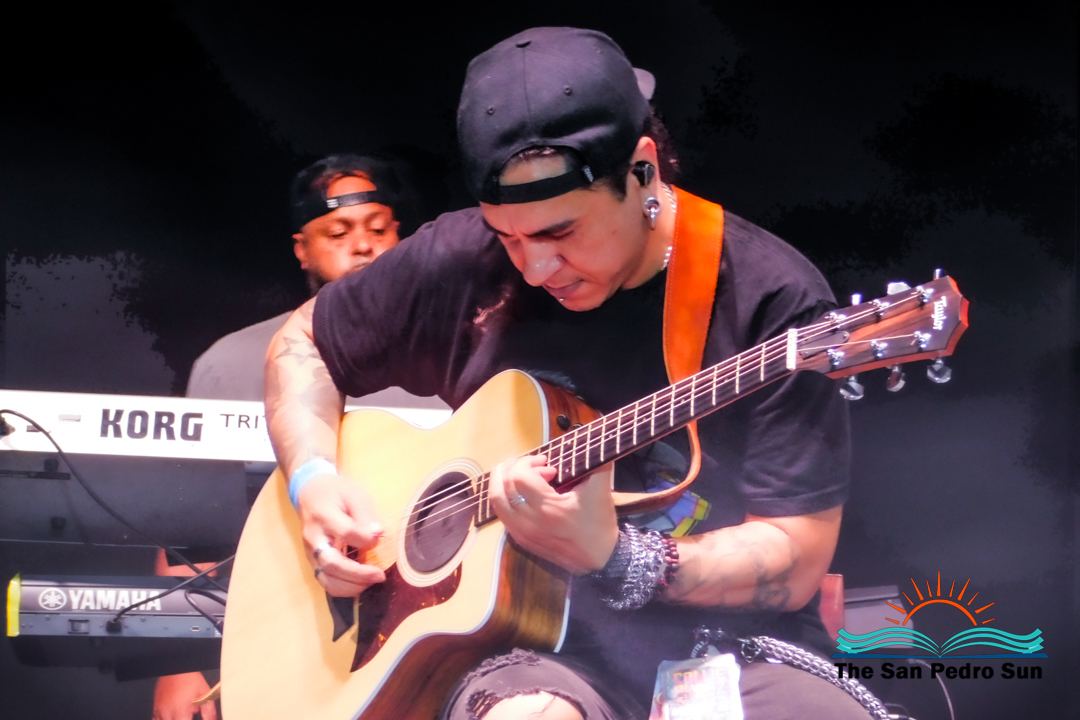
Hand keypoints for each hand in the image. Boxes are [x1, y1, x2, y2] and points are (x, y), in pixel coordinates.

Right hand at [153, 672, 215, 719]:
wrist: (177, 667)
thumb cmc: (190, 678)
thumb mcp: (204, 693)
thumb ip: (208, 709)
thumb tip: (211, 718)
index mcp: (179, 710)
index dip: (190, 719)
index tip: (191, 716)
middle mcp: (167, 711)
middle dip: (183, 718)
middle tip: (187, 713)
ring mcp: (159, 709)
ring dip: (173, 718)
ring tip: (181, 712)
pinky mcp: (155, 706)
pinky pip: (156, 718)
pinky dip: (163, 718)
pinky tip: (172, 713)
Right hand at [298, 473, 386, 596]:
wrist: (311, 494)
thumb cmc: (336, 493)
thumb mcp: (354, 495)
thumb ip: (365, 515)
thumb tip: (377, 535)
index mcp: (324, 515)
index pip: (345, 532)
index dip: (365, 539)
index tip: (378, 538)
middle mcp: (314, 537)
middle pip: (332, 563)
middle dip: (358, 574)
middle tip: (380, 575)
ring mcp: (310, 552)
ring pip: (326, 579)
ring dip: (351, 586)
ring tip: (372, 580)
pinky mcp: (313, 562)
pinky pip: (325, 581)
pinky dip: (344, 588)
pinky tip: (361, 583)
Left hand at [489, 454, 618, 574]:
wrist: (601, 560)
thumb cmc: (599, 523)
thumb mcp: (601, 489)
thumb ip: (597, 461)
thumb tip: (594, 439)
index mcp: (548, 509)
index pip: (520, 477)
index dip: (529, 463)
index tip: (547, 464)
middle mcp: (530, 522)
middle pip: (501, 488)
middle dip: (511, 468)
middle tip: (526, 463)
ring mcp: (523, 533)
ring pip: (496, 503)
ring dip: (502, 483)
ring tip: (515, 473)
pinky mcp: (522, 541)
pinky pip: (502, 515)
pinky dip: (506, 499)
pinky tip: (519, 493)